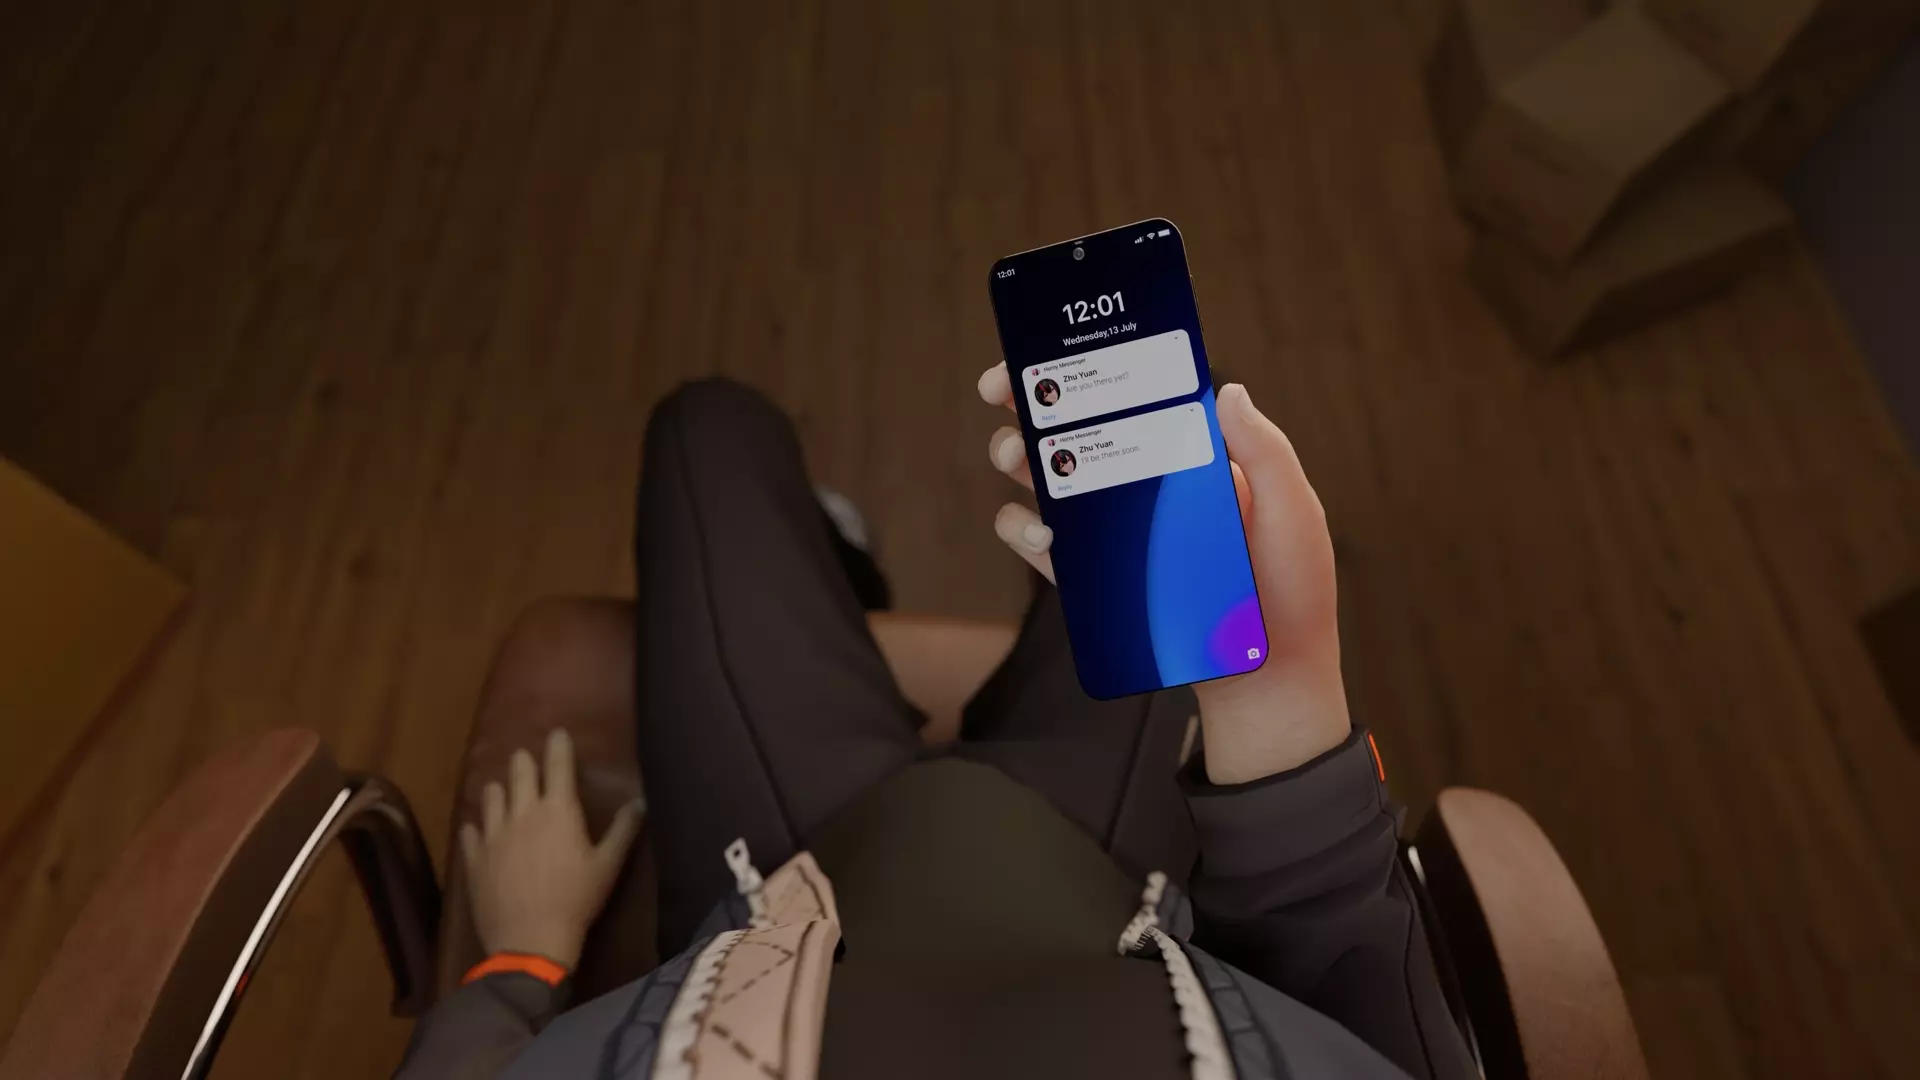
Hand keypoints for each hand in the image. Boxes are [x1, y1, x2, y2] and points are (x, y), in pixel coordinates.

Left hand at [459, 729, 641, 969]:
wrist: (530, 941)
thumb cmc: (576, 901)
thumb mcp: (608, 866)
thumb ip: (624, 831)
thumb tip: (639, 803)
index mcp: (558, 810)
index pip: (558, 764)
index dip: (559, 745)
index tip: (557, 733)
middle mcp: (523, 813)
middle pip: (520, 772)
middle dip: (524, 760)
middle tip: (527, 758)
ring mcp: (494, 834)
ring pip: (491, 796)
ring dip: (499, 789)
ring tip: (502, 788)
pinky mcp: (474, 857)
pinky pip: (471, 831)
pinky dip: (476, 826)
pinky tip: (478, 829)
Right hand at [978, 367, 1350, 783]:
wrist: (1266, 677)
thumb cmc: (1290, 590)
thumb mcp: (1294, 512)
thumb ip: (1264, 452)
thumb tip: (1227, 390)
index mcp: (1188, 456)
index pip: (1131, 397)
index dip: (1086, 368)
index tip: (1050, 347)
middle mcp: (1142, 486)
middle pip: (1073, 428)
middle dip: (1029, 402)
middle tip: (1005, 392)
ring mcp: (1113, 532)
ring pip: (1046, 480)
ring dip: (1018, 458)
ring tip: (1017, 458)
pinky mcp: (1092, 577)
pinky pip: (1040, 545)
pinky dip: (1024, 531)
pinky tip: (1044, 533)